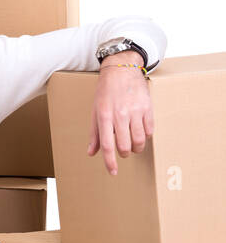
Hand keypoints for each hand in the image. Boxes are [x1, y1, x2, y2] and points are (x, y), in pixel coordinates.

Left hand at [88, 53, 153, 175]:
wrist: (121, 70)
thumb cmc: (105, 91)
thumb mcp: (95, 110)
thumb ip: (94, 133)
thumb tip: (91, 153)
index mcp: (104, 115)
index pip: (107, 145)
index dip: (110, 161)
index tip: (113, 172)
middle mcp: (120, 114)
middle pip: (125, 146)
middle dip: (125, 154)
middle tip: (123, 152)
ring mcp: (136, 111)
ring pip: (140, 140)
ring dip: (137, 148)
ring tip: (133, 145)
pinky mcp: (148, 108)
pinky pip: (150, 130)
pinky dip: (145, 136)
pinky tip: (140, 132)